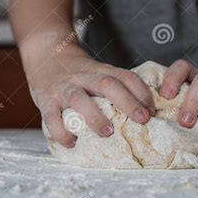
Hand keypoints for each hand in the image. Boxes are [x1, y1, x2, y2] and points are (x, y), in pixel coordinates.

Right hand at [28, 48, 154, 147]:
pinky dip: (61, 131)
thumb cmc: (79, 73)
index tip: (152, 111)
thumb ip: (116, 88)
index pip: (126, 77)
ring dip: (95, 116)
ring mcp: (64, 87)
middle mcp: (84, 77)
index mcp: (101, 71)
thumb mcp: (99, 73)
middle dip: (127, 102)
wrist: (46, 55)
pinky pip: (51, 116)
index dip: (142, 93)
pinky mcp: (46, 100)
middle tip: (142, 120)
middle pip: (107, 84)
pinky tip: (72, 143)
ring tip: (108, 133)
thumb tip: (145, 114)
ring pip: (79, 98)